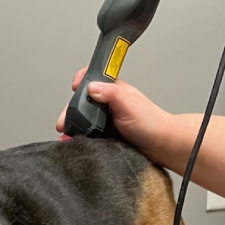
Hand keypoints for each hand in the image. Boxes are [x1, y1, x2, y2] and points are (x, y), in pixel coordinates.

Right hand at [56, 76, 175, 164]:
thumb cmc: (151, 122)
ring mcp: (105, 120)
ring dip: (73, 127)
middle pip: (81, 102)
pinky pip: (87, 135)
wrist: (160, 146)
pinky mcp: (104, 135)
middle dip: (70, 111)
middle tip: (64, 122)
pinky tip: (73, 143)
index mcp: (113, 90)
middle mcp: (107, 104)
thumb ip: (110, 93)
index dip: (80, 81)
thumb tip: (91, 87)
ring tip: (66, 135)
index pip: (92, 78)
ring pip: (83, 119)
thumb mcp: (129, 103)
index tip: (73, 88)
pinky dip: (79, 139)